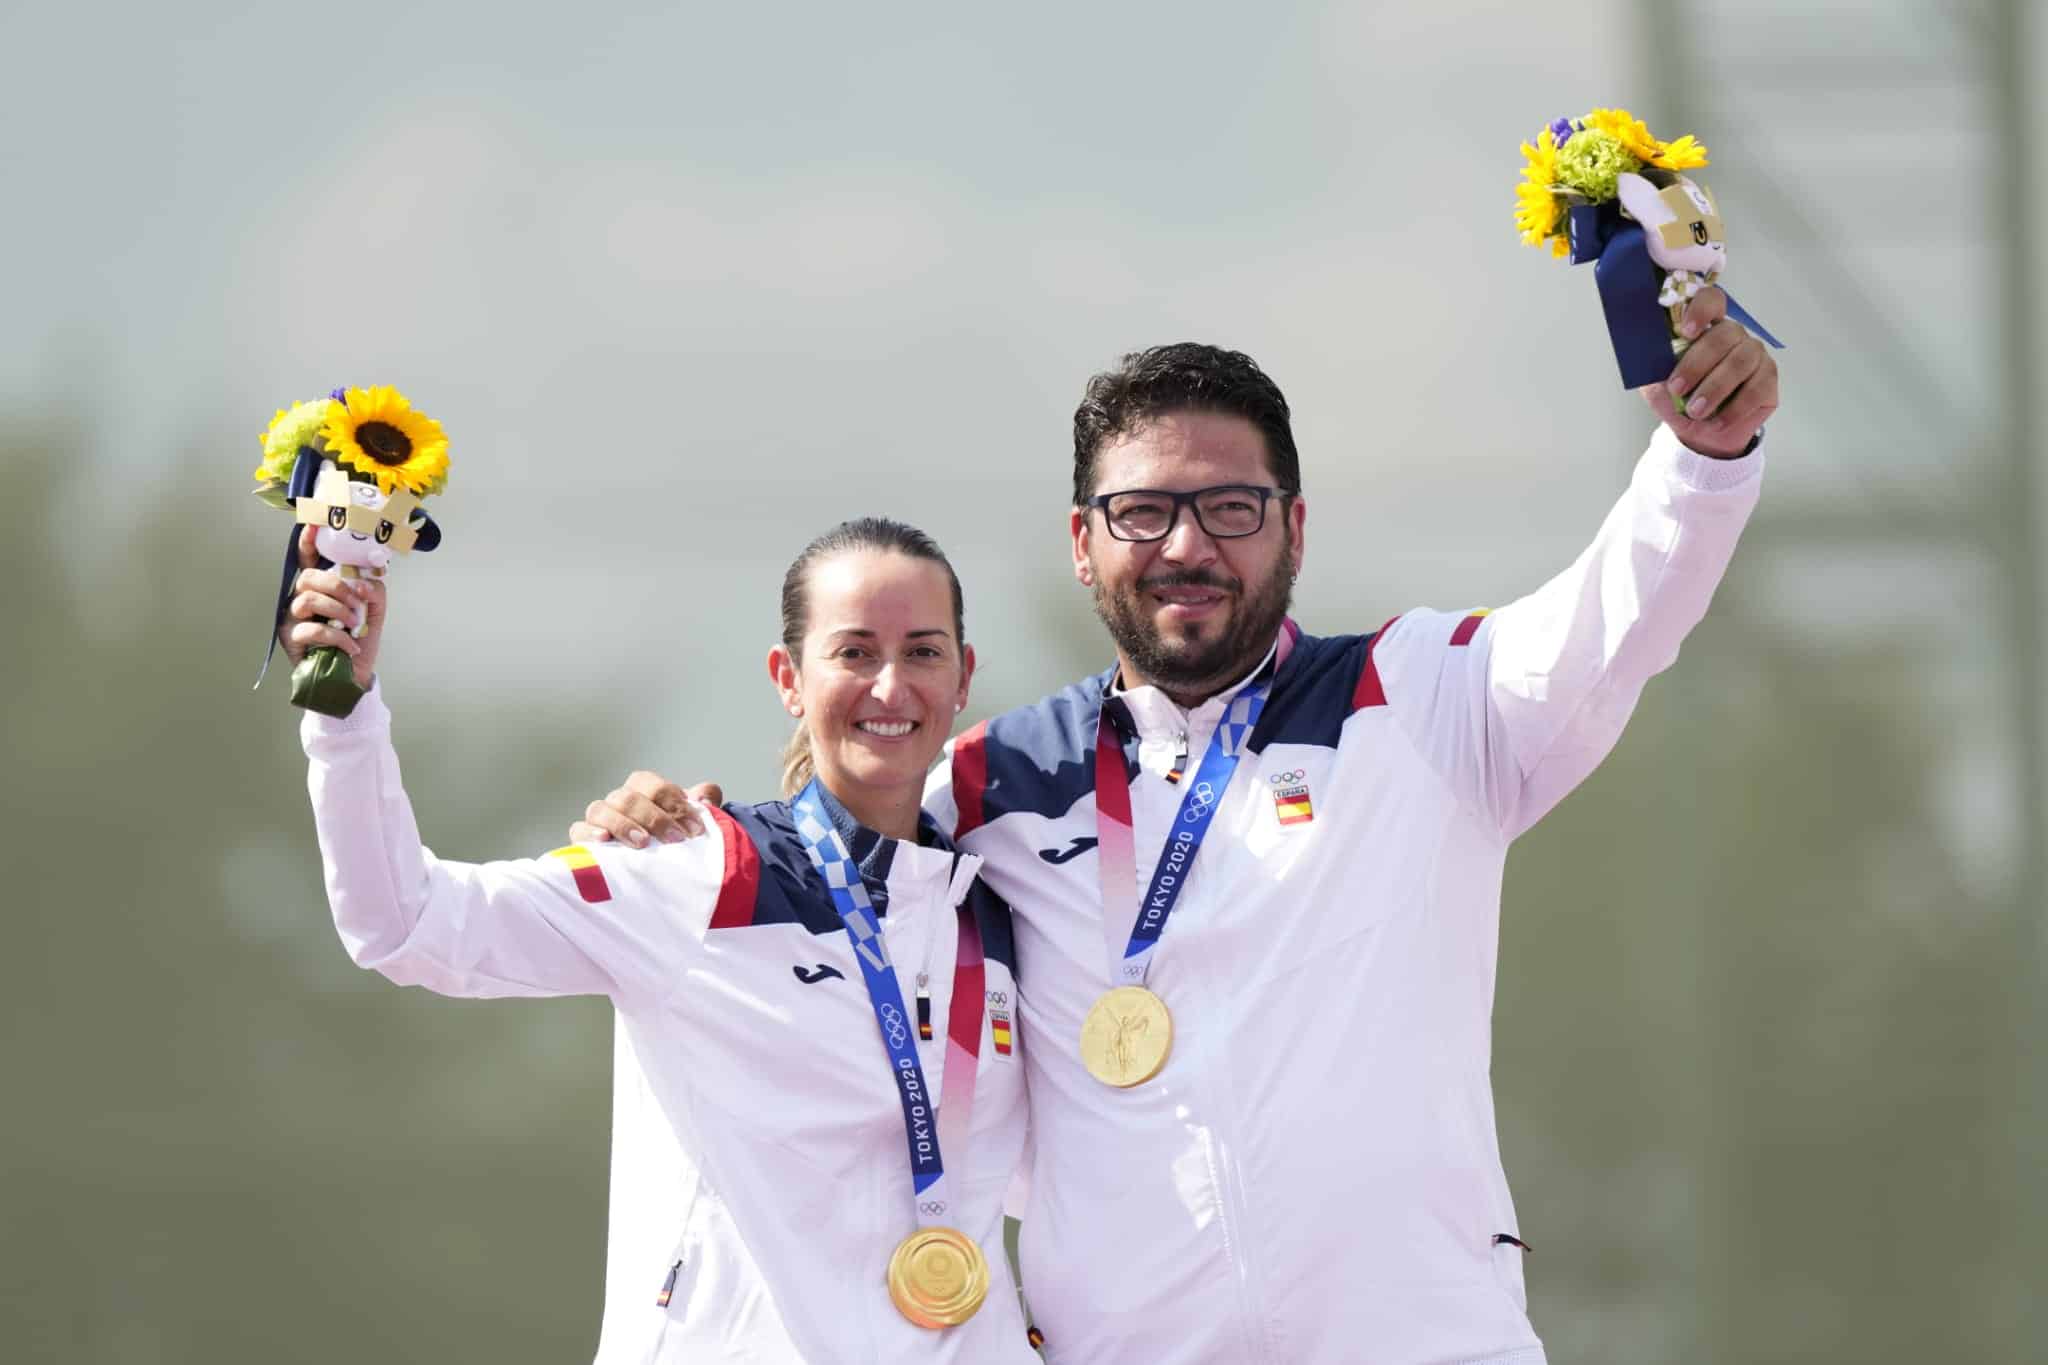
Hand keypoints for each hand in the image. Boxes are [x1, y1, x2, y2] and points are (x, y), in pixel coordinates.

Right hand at [282, 525, 383, 688]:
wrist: (354, 678)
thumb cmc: (359, 642)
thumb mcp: (374, 613)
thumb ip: (374, 592)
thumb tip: (364, 583)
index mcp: (321, 589)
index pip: (310, 560)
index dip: (309, 542)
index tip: (316, 524)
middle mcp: (302, 599)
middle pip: (307, 577)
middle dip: (336, 585)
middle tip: (356, 601)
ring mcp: (294, 619)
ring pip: (306, 599)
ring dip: (338, 610)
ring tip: (355, 625)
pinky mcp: (292, 639)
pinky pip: (311, 629)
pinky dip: (337, 636)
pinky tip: (350, 646)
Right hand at [570, 773, 725, 847]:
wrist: (653, 877)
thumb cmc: (672, 844)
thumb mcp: (689, 826)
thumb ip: (702, 807)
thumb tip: (707, 794)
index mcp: (643, 792)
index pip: (651, 785)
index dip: (673, 802)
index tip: (694, 828)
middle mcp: (618, 801)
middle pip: (628, 797)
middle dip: (654, 817)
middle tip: (675, 840)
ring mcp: (599, 819)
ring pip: (600, 809)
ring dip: (623, 824)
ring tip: (643, 843)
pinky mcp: (583, 841)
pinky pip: (577, 829)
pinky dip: (589, 832)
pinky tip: (604, 840)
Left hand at [1642, 286, 1779, 457]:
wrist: (1698, 432)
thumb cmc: (1678, 401)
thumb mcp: (1656, 384)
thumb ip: (1654, 366)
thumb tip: (1648, 353)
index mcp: (1705, 327)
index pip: (1711, 301)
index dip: (1701, 309)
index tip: (1685, 331)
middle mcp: (1734, 335)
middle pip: (1724, 335)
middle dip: (1697, 363)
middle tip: (1677, 388)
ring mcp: (1754, 355)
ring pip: (1740, 362)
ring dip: (1715, 389)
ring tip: (1695, 411)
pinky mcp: (1768, 379)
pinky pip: (1756, 389)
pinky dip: (1734, 409)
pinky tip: (1717, 421)